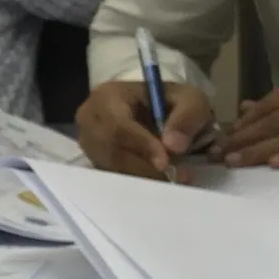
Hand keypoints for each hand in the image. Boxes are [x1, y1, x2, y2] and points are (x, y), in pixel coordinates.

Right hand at [76, 79, 212, 179]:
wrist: (156, 112)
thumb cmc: (170, 103)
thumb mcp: (190, 100)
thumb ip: (187, 117)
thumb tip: (173, 147)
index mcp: (108, 96)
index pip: (117, 125)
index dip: (140, 145)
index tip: (165, 162)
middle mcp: (90, 120)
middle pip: (110, 151)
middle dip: (143, 167)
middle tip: (175, 176)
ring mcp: (89, 143)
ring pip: (110, 168)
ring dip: (142, 177)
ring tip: (171, 178)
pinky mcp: (94, 161)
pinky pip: (110, 177)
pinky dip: (135, 183)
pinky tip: (156, 180)